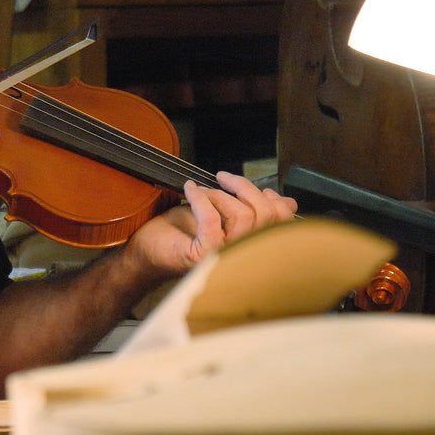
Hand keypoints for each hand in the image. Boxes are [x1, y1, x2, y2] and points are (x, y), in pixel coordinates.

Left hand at [126, 170, 298, 277]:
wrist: (147, 249)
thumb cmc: (182, 232)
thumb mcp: (222, 213)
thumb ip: (252, 208)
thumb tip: (286, 201)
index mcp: (251, 246)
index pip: (281, 224)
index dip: (276, 202)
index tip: (260, 188)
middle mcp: (241, 255)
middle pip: (264, 216)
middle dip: (243, 188)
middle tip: (222, 178)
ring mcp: (223, 257)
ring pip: (242, 215)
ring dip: (218, 194)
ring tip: (200, 192)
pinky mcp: (202, 254)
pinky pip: (211, 220)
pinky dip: (200, 199)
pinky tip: (189, 190)